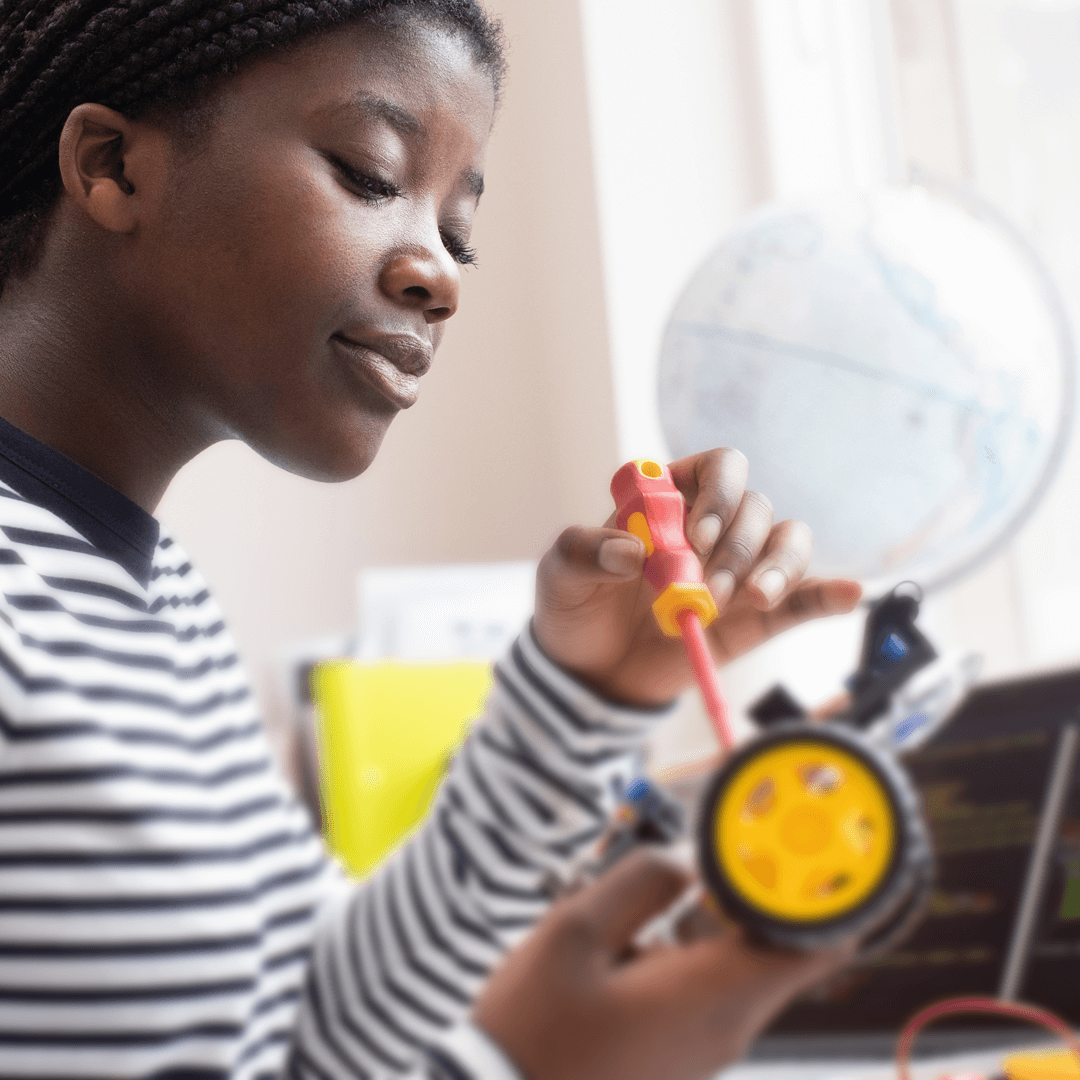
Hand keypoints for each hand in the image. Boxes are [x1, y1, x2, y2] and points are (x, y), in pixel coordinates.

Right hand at [474, 851, 852, 1079]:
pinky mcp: (683, 1049)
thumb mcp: (573, 933)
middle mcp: (727, 1025)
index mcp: (713, 994)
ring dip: (712, 914)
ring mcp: (706, 1043)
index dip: (822, 887)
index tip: (799, 838)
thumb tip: (688, 862)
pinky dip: (690, 946)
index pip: (816, 944)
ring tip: (651, 887)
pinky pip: (711, 985)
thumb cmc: (535, 1030)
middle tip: (710, 842)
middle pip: (778, 942)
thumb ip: (641, 881)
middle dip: (751, 886)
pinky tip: (632, 934)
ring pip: (741, 960)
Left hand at [533, 448, 861, 705]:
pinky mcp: (756, 617)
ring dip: (778, 567)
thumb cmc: (576, 608)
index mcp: (670, 498)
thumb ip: (586, 551)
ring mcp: (739, 570)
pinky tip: (848, 593)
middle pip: (755, 508)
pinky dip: (826, 595)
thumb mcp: (561, 574)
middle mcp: (714, 526)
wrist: (590, 674)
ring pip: (787, 543)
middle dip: (737, 549)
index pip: (718, 468)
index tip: (696, 536)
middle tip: (707, 590)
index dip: (718, 494)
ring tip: (752, 600)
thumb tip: (632, 553)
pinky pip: (802, 599)